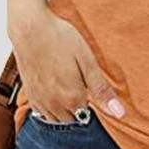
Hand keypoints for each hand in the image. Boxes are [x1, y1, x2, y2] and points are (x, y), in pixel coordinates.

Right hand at [8, 2, 125, 122]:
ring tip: (67, 85)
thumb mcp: (87, 61)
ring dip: (64, 110)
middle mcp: (54, 105)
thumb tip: (120, 113)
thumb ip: (101, 90)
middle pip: (72, 119)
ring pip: (56, 119)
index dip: (91, 100)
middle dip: (78, 108)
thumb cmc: (60, 39)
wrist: (30, 28)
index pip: (87, 115)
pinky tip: (53, 87)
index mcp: (72, 98)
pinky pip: (41, 112)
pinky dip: (49, 106)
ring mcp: (39, 101)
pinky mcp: (29, 94)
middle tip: (79, 83)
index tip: (90, 84)